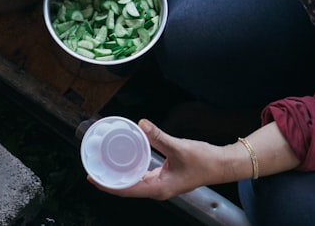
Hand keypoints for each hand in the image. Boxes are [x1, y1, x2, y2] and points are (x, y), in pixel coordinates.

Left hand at [89, 119, 224, 199]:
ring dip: (118, 177)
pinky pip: (142, 177)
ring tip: (103, 166)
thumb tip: (141, 124)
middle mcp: (158, 190)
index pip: (127, 190)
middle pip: (127, 189)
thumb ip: (159, 136)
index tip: (92, 177)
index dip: (107, 185)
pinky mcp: (164, 178)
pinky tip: (125, 161)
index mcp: (159, 188)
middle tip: (93, 169)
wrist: (222, 165)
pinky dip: (131, 171)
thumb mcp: (179, 147)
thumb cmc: (205, 161)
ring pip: (134, 184)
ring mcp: (161, 185)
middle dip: (109, 181)